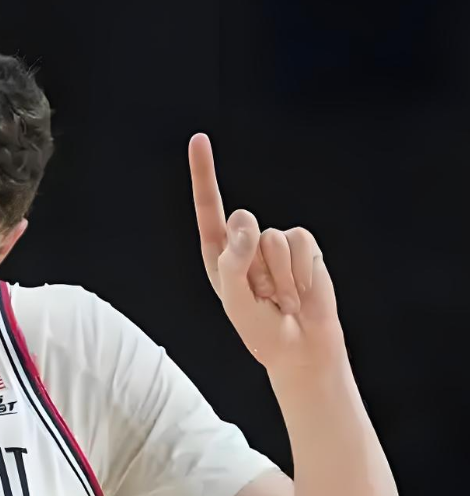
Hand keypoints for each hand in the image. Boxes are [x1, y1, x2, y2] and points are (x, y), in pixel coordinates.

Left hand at [188, 133, 347, 376]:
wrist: (300, 347)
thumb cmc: (260, 329)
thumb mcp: (235, 299)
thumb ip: (233, 260)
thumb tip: (244, 218)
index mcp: (219, 255)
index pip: (208, 209)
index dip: (205, 174)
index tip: (199, 140)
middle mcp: (244, 244)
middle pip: (242, 222)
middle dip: (252, 261)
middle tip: (262, 295)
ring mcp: (274, 244)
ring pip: (272, 237)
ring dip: (278, 274)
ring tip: (281, 297)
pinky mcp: (303, 247)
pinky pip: (300, 242)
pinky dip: (300, 270)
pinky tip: (300, 290)